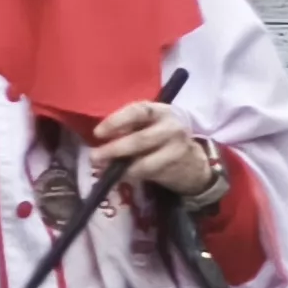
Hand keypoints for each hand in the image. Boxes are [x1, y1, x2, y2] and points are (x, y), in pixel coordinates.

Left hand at [87, 101, 216, 197]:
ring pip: (143, 161)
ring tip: (104, 170)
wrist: (193, 161)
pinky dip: (130, 175)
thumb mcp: (151, 124)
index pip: (138, 111)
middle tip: (94, 156)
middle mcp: (171, 127)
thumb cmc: (163, 138)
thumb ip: (131, 127)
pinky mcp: (174, 167)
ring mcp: (175, 148)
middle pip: (140, 139)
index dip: (116, 120)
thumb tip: (100, 138)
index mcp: (161, 111)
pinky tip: (120, 176)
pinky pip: (147, 173)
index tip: (98, 133)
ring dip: (120, 167)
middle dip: (114, 149)